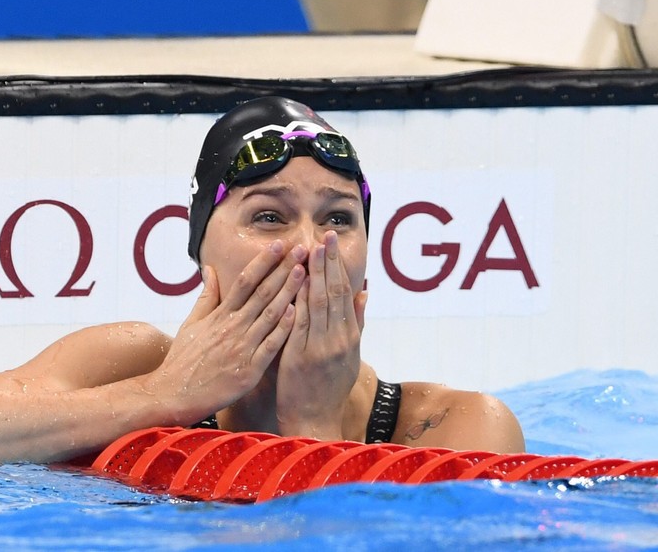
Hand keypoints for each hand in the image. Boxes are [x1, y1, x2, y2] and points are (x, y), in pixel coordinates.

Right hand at [141, 240, 307, 424]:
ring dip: (289, 292)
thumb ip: (206, 296)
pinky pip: (270, 346)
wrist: (174, 394)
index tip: (279, 244)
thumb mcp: (191, 324)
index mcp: (220, 315)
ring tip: (306, 273)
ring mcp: (242, 348)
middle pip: (263, 292)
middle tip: (302, 249)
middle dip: (284, 269)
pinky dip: (283, 328)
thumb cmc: (183, 360)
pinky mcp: (249, 370)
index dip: (263, 261)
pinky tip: (297, 312)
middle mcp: (232, 327)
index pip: (245, 281)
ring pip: (270, 315)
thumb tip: (210, 269)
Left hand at [276, 231, 366, 438]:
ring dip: (313, 275)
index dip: (337, 265)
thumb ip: (356, 323)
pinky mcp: (300, 357)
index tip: (330, 242)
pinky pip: (299, 323)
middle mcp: (338, 339)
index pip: (344, 292)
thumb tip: (364, 292)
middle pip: (333, 293)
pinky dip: (298, 301)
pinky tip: (293, 283)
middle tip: (323, 235)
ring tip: (309, 249)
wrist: (315, 421)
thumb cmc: (329, 389)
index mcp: (349, 337)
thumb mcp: (350, 355)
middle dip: (327, 262)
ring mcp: (319, 347)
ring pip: (317, 304)